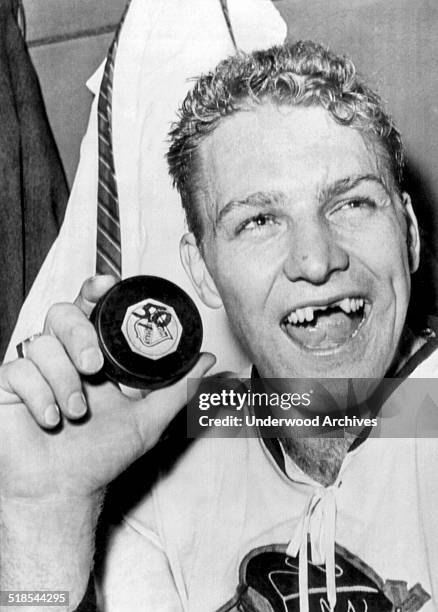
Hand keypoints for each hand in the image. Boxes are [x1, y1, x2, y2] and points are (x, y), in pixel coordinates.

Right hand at [0, 275, 214, 501]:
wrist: (64, 492)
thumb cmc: (100, 458)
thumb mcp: (147, 420)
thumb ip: (178, 388)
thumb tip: (208, 360)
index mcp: (91, 356)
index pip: (89, 309)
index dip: (94, 290)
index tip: (106, 285)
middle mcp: (61, 357)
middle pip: (62, 314)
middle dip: (79, 336)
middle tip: (93, 366)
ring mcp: (33, 370)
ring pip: (41, 344)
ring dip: (64, 379)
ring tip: (76, 412)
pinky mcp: (7, 387)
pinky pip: (18, 370)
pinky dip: (40, 395)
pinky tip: (51, 420)